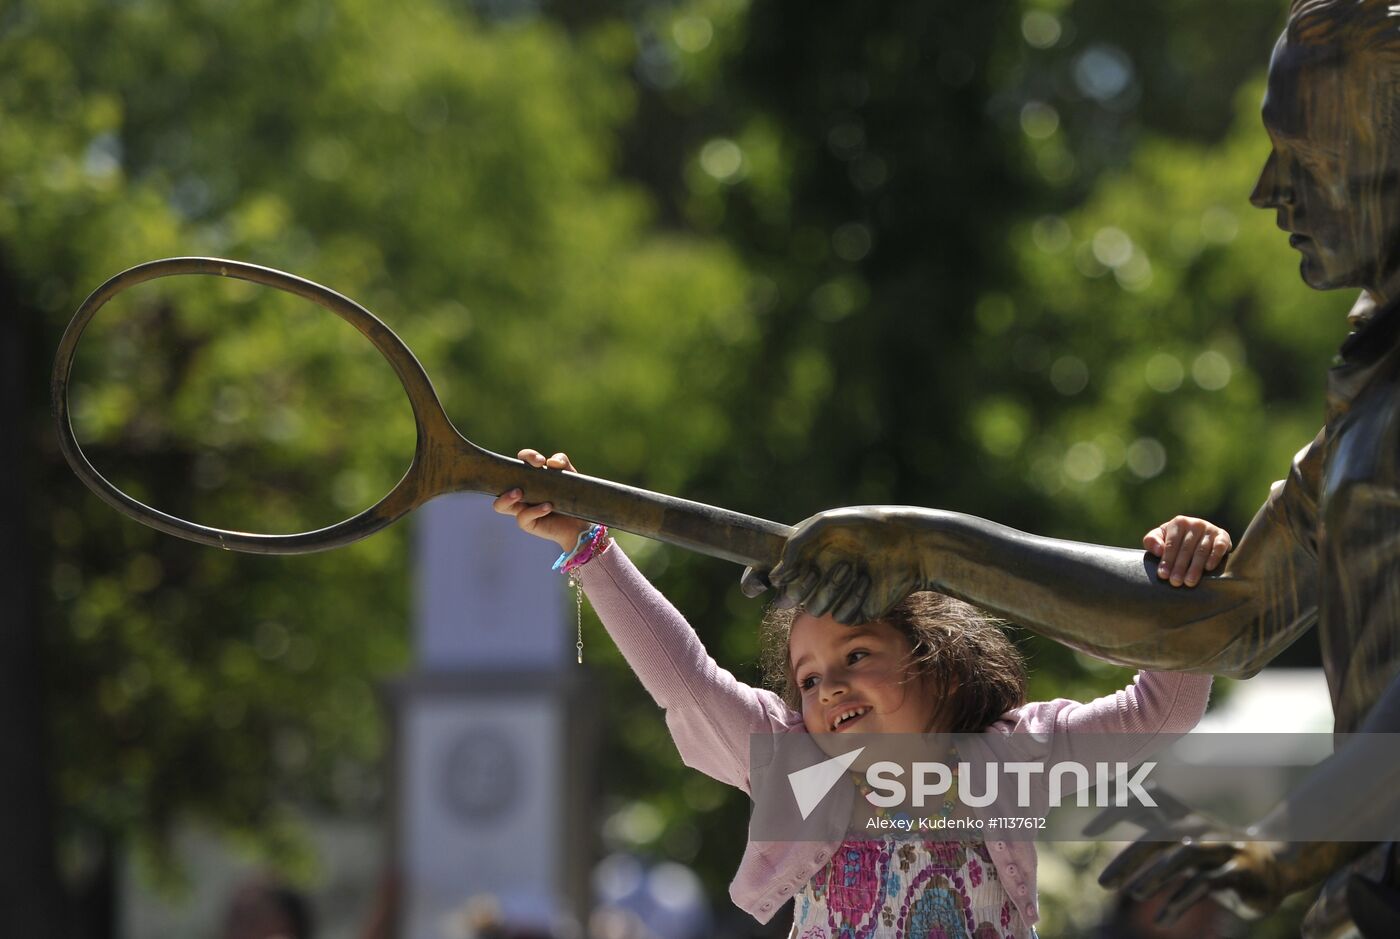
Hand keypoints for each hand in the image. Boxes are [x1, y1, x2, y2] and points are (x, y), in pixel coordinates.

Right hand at [492, 449, 588, 550]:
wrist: (579, 522)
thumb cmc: (570, 496)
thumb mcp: (570, 476)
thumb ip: (563, 463)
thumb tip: (550, 462)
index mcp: (529, 477)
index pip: (522, 461)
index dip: (528, 456)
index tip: (540, 461)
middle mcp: (521, 492)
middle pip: (501, 481)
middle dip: (508, 474)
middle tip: (528, 474)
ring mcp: (521, 509)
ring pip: (500, 505)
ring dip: (506, 498)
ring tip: (519, 493)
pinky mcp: (527, 523)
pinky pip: (523, 517)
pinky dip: (535, 511)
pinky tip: (548, 506)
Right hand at [740, 507, 921, 623]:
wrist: (910, 545)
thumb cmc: (866, 528)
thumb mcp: (825, 525)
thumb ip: (794, 546)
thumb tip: (776, 577)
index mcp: (804, 555)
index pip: (767, 573)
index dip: (755, 581)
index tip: (755, 585)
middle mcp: (815, 577)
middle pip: (788, 597)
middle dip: (801, 586)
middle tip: (816, 570)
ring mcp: (834, 596)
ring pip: (813, 609)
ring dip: (829, 589)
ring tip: (851, 567)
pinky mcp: (854, 611)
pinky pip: (839, 616)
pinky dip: (851, 598)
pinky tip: (868, 580)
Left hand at [1089, 790, 1291, 925]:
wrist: (1274, 867)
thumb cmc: (1214, 854)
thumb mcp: (1180, 840)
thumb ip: (1145, 831)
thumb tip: (1093, 826)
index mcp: (1182, 816)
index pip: (1146, 800)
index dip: (1116, 808)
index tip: (1086, 831)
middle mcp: (1200, 827)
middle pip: (1159, 834)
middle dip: (1128, 859)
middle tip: (1102, 884)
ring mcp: (1222, 847)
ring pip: (1184, 856)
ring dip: (1155, 876)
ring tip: (1132, 896)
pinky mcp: (1240, 871)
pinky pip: (1206, 885)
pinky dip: (1180, 902)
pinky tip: (1161, 920)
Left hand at [1143, 515, 1231, 586]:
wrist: (1201, 536)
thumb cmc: (1175, 539)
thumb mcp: (1161, 537)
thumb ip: (1152, 541)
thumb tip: (1158, 551)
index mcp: (1179, 523)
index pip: (1171, 544)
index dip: (1167, 560)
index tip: (1163, 575)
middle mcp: (1195, 524)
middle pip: (1186, 549)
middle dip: (1179, 567)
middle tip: (1175, 582)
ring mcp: (1210, 529)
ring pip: (1201, 550)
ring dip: (1195, 567)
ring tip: (1189, 582)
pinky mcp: (1223, 536)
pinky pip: (1220, 546)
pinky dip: (1214, 556)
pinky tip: (1208, 568)